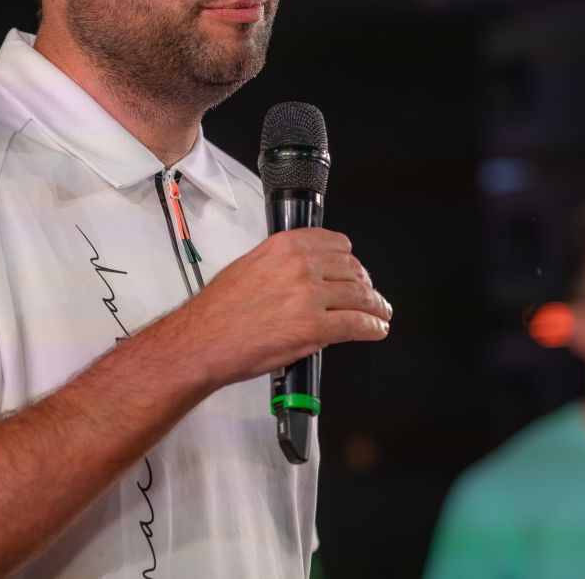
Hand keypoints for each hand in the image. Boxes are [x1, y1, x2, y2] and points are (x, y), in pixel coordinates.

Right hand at [171, 228, 390, 388]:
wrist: (203, 341)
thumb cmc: (218, 311)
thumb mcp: (249, 267)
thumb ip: (282, 265)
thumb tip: (304, 275)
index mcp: (284, 246)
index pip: (336, 243)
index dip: (351, 259)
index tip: (354, 268)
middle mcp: (300, 265)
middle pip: (353, 269)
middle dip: (365, 284)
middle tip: (370, 295)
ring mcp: (310, 295)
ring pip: (360, 296)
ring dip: (376, 306)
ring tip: (381, 313)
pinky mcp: (315, 327)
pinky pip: (357, 324)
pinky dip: (373, 327)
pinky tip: (376, 329)